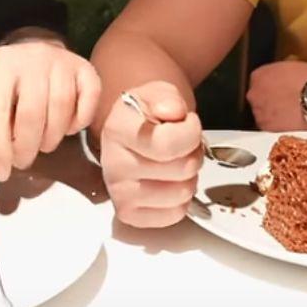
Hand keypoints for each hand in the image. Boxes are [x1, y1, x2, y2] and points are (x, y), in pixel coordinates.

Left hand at [0, 41, 100, 181]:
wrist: (36, 47)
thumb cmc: (13, 80)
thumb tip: (1, 166)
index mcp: (3, 65)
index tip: (2, 172)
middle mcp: (33, 59)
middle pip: (32, 112)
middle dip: (27, 146)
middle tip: (24, 160)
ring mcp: (63, 61)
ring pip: (61, 107)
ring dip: (52, 137)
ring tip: (44, 144)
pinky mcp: (86, 68)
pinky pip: (89, 99)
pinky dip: (80, 121)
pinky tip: (68, 128)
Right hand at [101, 80, 201, 227]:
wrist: (131, 133)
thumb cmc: (146, 114)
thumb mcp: (157, 92)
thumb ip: (167, 97)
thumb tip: (173, 111)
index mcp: (118, 129)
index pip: (168, 143)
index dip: (191, 132)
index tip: (187, 123)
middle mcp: (113, 163)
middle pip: (181, 169)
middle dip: (193, 153)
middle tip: (182, 145)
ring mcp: (119, 192)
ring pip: (181, 193)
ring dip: (188, 177)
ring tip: (176, 162)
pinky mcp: (128, 213)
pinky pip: (174, 214)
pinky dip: (180, 200)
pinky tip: (169, 182)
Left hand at [246, 61, 306, 129]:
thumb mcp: (292, 67)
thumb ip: (280, 73)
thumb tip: (284, 78)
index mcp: (259, 76)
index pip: (259, 82)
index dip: (272, 87)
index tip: (280, 89)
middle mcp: (255, 95)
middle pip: (259, 99)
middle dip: (271, 101)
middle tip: (287, 102)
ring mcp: (260, 113)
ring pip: (264, 115)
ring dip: (275, 115)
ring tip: (293, 113)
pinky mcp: (269, 130)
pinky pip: (272, 129)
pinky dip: (280, 128)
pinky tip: (294, 122)